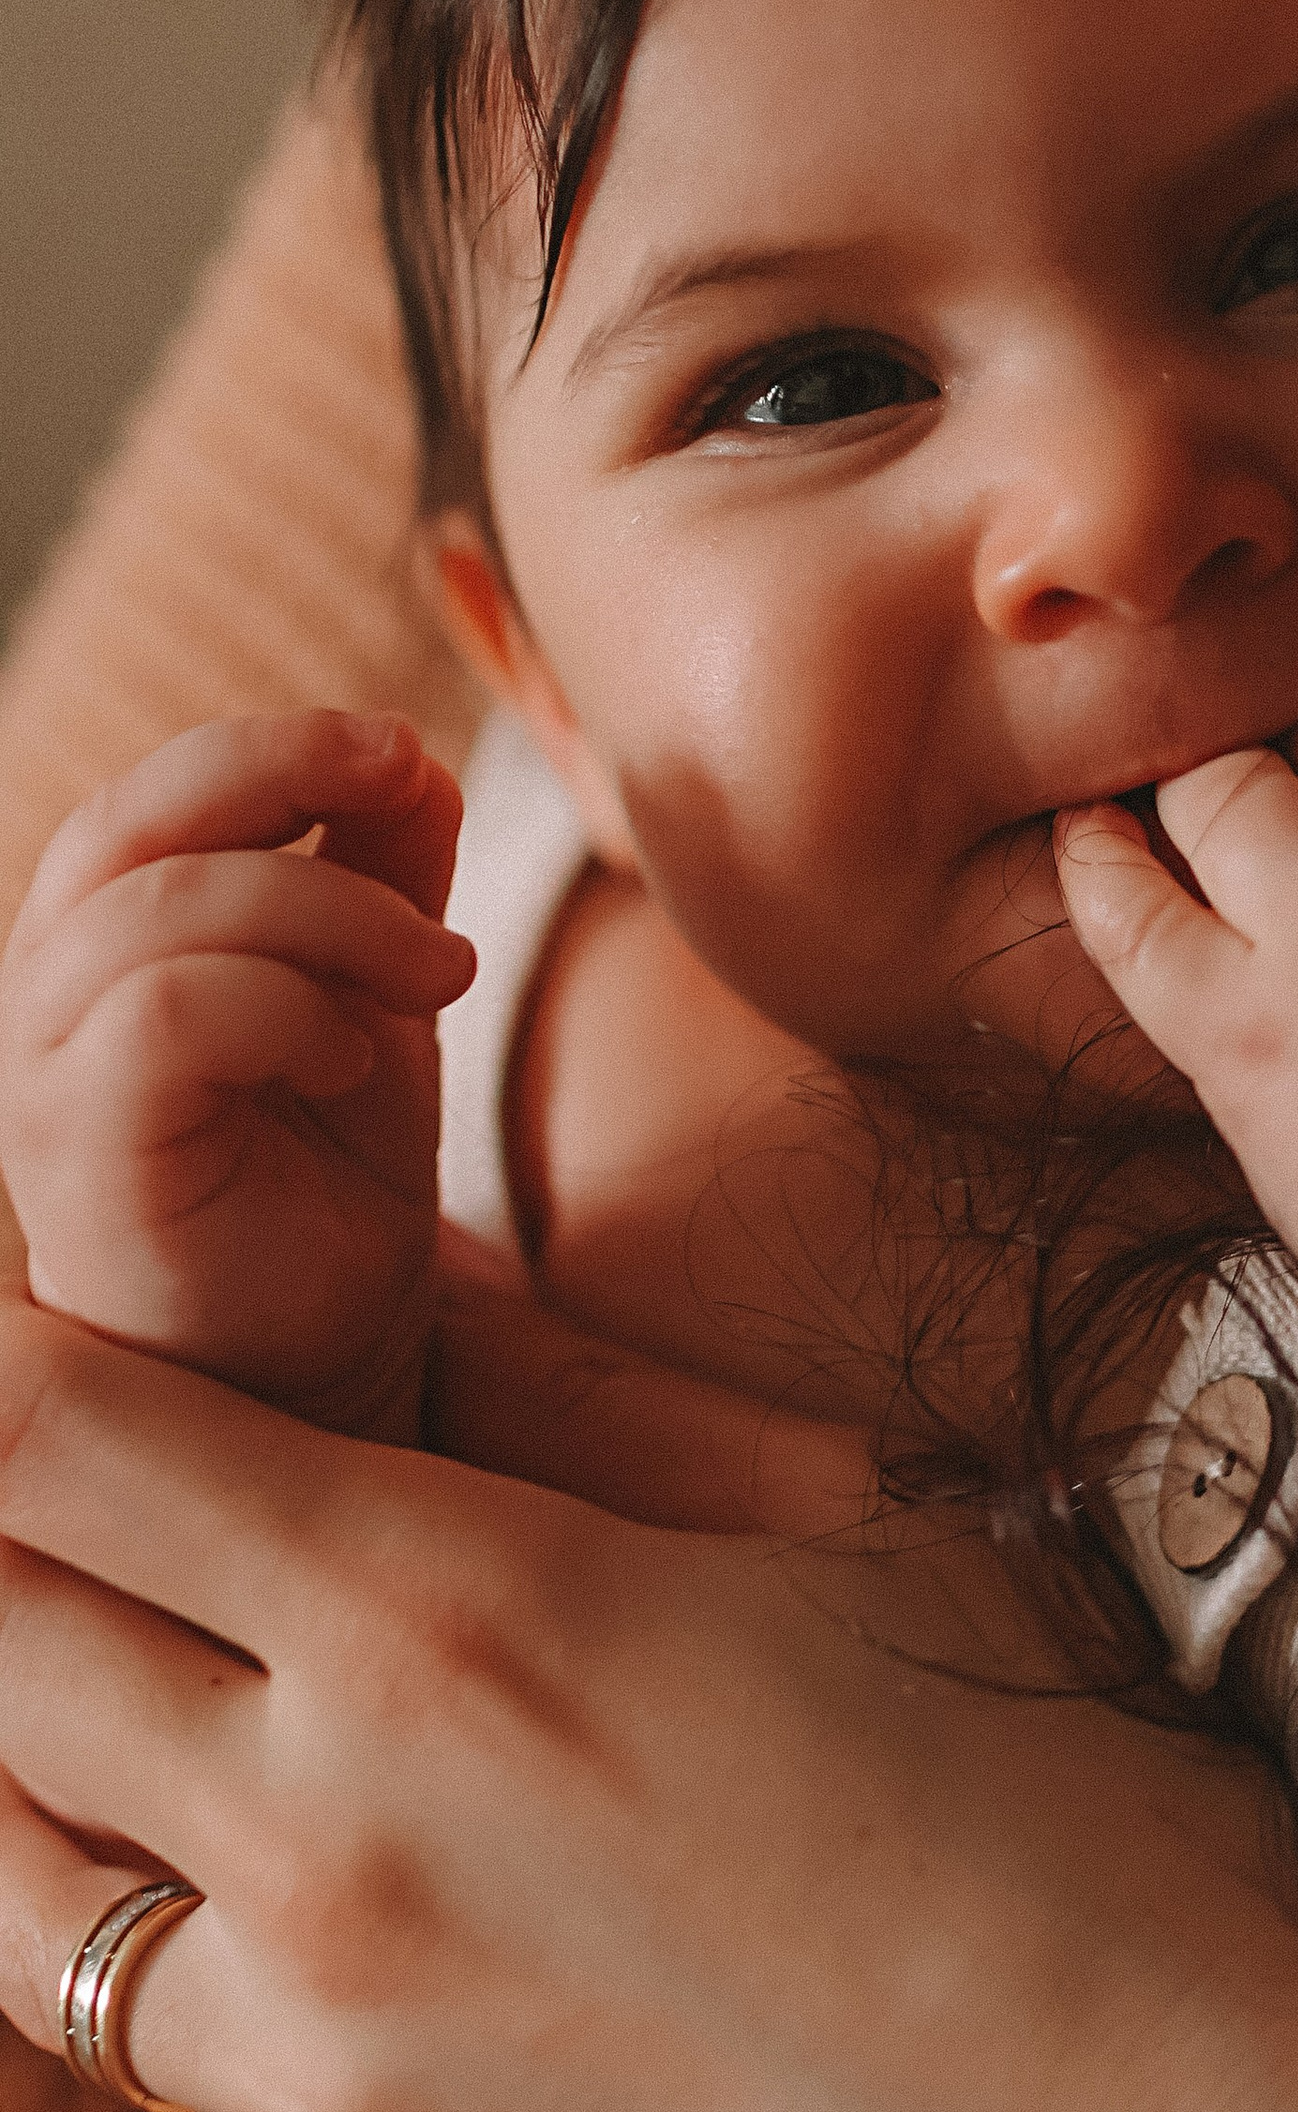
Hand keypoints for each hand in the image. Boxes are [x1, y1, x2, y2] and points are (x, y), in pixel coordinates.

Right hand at [0, 714, 471, 1434]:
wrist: (314, 1367)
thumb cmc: (326, 1184)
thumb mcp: (375, 1000)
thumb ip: (380, 879)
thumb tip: (415, 760)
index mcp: (106, 941)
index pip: (153, 793)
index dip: (275, 744)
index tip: (408, 751)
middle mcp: (48, 996)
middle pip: (127, 822)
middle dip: (280, 770)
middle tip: (413, 781)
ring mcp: (47, 1077)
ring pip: (156, 912)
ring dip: (326, 913)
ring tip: (435, 977)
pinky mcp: (78, 1156)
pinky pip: (164, 1020)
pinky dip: (281, 1008)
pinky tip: (350, 1057)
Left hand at [0, 1283, 1297, 2111]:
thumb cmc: (1086, 1828)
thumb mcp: (856, 1541)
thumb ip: (583, 1395)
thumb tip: (410, 1280)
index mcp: (453, 1614)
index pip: (46, 1431)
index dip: (16, 1365)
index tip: (51, 1351)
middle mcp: (330, 1844)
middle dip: (20, 1551)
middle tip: (114, 1518)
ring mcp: (330, 2078)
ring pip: (23, 1894)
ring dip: (66, 1778)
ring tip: (192, 1721)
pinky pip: (201, 2076)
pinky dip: (233, 1982)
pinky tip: (404, 1940)